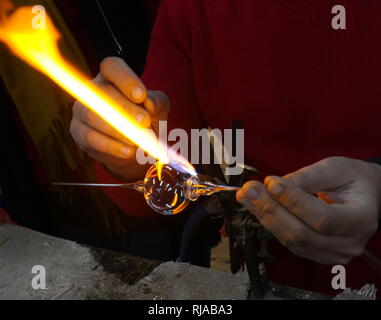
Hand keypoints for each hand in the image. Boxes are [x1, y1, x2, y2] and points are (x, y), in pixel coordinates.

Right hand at [70, 57, 169, 180]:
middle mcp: (92, 90)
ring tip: (138, 140)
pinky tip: (128, 151)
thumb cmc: (146, 122)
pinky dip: (112, 146)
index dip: (126, 79)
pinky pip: (91, 138)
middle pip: (102, 93)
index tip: (141, 95)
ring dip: (118, 129)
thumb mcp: (159, 110)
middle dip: (125, 108)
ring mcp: (82, 111)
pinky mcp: (78, 133)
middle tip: (144, 122)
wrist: (136, 150)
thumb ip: (157, 103)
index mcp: (111, 77)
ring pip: (94, 116)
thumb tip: (149, 103)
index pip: (112, 67)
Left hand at [236, 157, 380, 264]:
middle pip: (301, 234)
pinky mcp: (315, 253)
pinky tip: (256, 207)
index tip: (272, 183)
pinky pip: (288, 242)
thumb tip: (274, 184)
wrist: (364, 197)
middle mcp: (348, 242)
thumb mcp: (335, 168)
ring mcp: (331, 252)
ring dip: (264, 216)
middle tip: (249, 189)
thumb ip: (306, 177)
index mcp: (360, 219)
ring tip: (246, 196)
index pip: (323, 218)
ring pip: (291, 240)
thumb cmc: (353, 180)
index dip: (294, 202)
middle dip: (270, 210)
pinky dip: (269, 223)